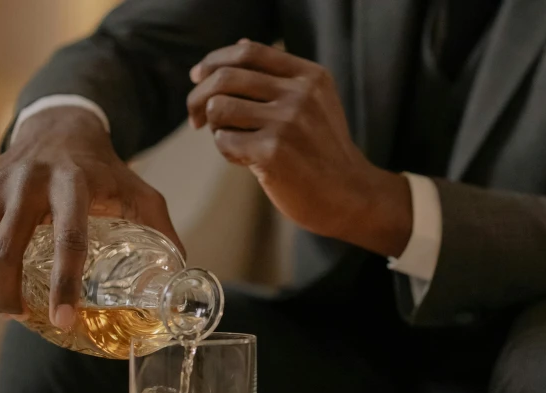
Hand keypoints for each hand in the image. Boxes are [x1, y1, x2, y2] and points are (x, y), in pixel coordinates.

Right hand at [0, 106, 182, 326]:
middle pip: (6, 253)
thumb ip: (161, 231)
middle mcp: (29, 180)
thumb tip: (181, 278)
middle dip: (10, 297)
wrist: (60, 127)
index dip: (65, 285)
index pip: (68, 239)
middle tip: (27, 320)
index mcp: (74, 182)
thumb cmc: (104, 169)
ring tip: (8, 311)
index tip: (63, 320)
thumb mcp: (139, 192)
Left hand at [186, 40, 411, 256]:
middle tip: (194, 118)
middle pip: (225, 77)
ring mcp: (286, 123)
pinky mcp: (272, 153)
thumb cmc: (323, 152)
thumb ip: (280, 76)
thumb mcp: (315, 102)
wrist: (350, 196)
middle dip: (198, 97)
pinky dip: (226, 151)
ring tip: (232, 141)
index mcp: (309, 76)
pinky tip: (245, 160)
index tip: (198, 77)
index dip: (214, 61)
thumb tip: (238, 43)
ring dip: (214, 127)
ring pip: (219, 108)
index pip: (248, 52)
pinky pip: (224, 141)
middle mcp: (299, 94)